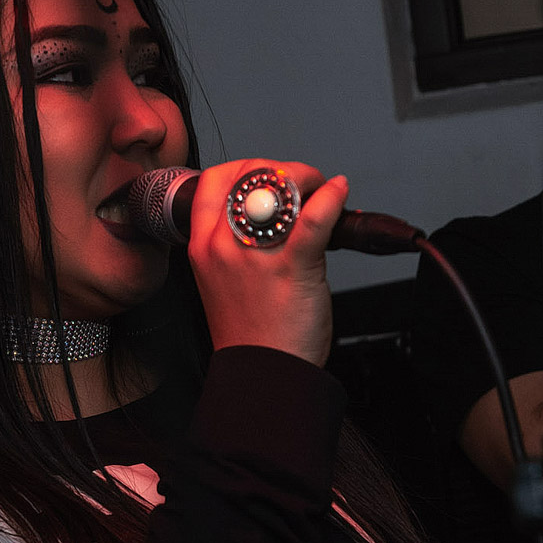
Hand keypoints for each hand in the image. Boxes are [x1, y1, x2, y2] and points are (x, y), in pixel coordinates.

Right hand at [187, 159, 347, 366]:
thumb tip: (275, 213)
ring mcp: (256, 254)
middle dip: (281, 169)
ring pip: (279, 185)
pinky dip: (332, 198)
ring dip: (307, 179)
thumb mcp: (225, 281)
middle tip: (303, 184)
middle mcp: (223, 245)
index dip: (245, 168)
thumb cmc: (251, 333)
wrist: (265, 374)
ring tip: (322, 193)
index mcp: (203, 248)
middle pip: (248, 174)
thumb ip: (239, 245)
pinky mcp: (292, 266)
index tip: (267, 177)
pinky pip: (313, 217)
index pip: (212, 181)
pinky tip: (339, 194)